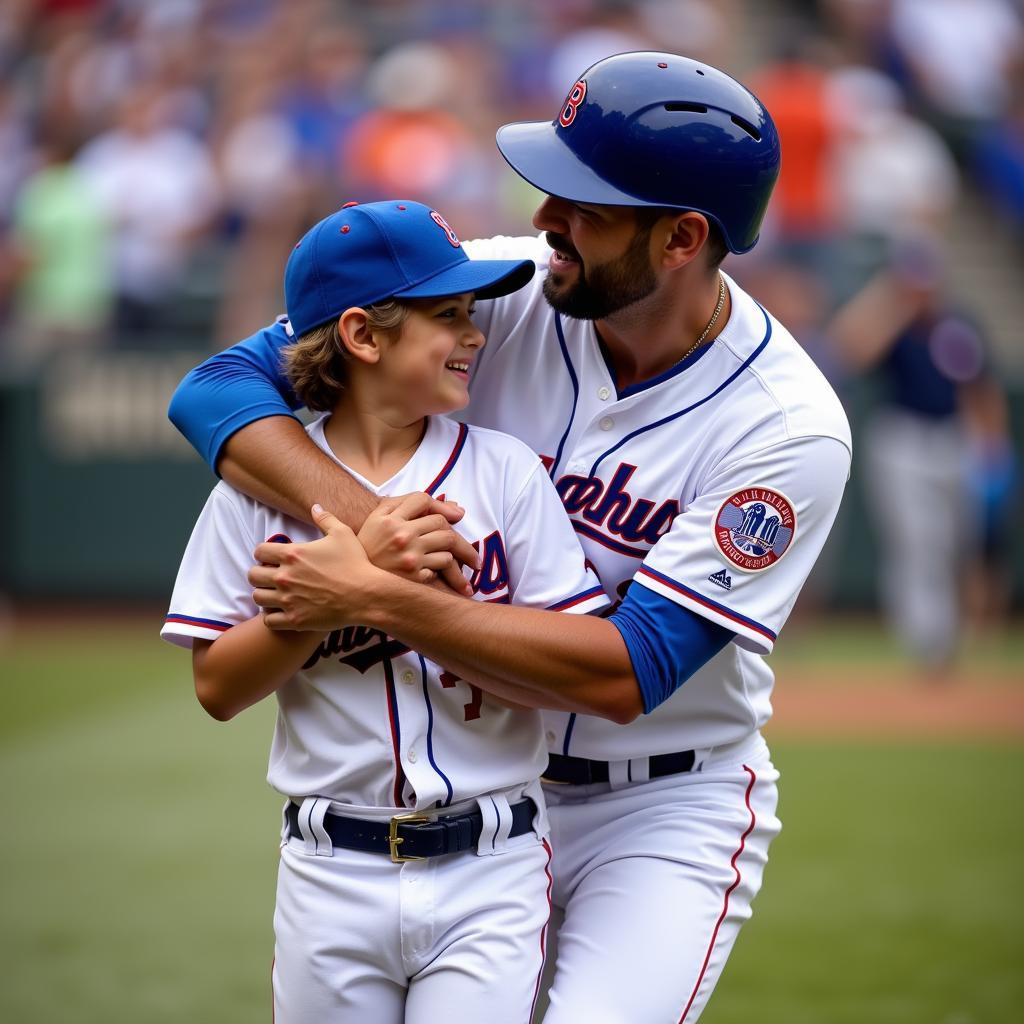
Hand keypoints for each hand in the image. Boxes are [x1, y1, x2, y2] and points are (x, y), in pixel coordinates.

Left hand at [250, 505, 383, 629]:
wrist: (366, 595)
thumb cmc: (356, 563)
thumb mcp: (342, 534)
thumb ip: (325, 519)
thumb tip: (315, 506)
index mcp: (293, 554)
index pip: (259, 551)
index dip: (263, 553)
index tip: (271, 558)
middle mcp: (285, 576)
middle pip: (253, 575)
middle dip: (259, 574)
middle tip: (270, 576)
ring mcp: (288, 600)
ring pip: (258, 598)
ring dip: (264, 595)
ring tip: (274, 595)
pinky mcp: (294, 620)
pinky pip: (269, 621)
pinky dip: (272, 617)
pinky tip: (282, 612)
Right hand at [358, 492, 475, 595]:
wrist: (353, 581)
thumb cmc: (369, 545)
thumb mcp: (377, 518)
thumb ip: (406, 504)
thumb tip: (455, 507)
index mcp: (389, 519)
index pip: (422, 499)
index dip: (439, 504)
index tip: (453, 514)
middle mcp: (401, 535)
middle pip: (440, 522)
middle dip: (451, 528)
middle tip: (459, 538)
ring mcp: (410, 557)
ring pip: (447, 544)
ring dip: (451, 549)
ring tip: (456, 556)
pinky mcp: (416, 577)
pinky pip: (441, 566)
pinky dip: (442, 566)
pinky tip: (438, 570)